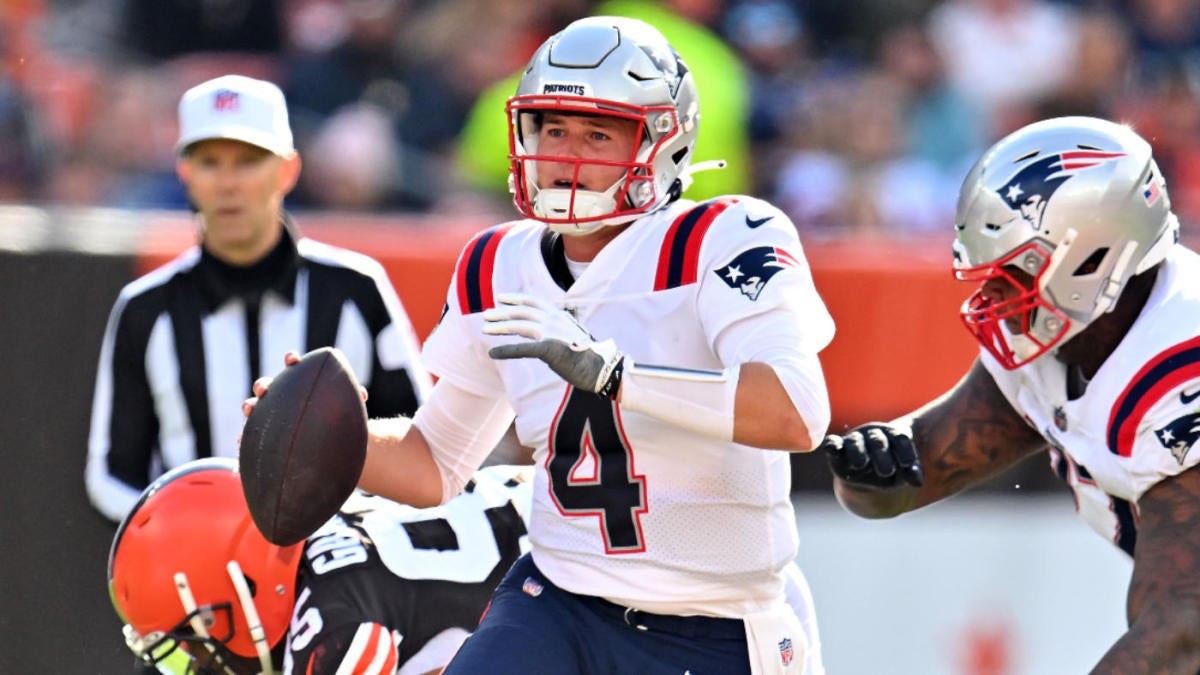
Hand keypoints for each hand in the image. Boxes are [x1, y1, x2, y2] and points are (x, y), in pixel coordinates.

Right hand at [239, 351, 366, 443]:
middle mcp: (279, 397)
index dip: (291, 361)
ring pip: (253, 408)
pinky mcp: (263, 434)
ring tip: (249, 410)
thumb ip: (349, 398)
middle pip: (266, 386)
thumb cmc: (333, 419)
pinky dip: (245, 436)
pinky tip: (242, 440)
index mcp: (298, 384)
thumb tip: (362, 394)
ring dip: (249, 406)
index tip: (292, 359)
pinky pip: (251, 434)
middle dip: (263, 385)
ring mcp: (268, 415)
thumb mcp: (342, 408)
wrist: (325, 443)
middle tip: (264, 389)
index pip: (293, 367)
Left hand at [482, 293, 623, 396]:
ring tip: (485, 328)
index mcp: (560, 316)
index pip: (533, 302)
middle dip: (502, 312)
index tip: (501, 298)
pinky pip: (522, 349)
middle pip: (522, 312)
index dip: (515, 299)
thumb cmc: (589, 356)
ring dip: (500, 327)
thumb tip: (546, 335)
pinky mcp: (549, 350)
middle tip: (486, 314)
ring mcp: (552, 334)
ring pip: (519, 326)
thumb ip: (558, 331)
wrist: (603, 368)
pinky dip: (505, 350)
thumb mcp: (572, 335)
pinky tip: (493, 353)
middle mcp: (555, 320)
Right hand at [820, 422, 924, 487]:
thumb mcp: (904, 474)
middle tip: (887, 472)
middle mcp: (875, 435)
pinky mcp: (839, 449)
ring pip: (856, 442)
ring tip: (860, 464)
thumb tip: (918, 483)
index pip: (902, 440)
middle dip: (882, 455)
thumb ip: (910, 474)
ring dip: (858, 452)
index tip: (909, 465)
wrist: (870, 481)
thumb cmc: (892, 473)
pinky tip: (832, 448)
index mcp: (895, 436)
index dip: (906, 452)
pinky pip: (833, 442)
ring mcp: (856, 440)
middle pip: (879, 441)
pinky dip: (832, 444)